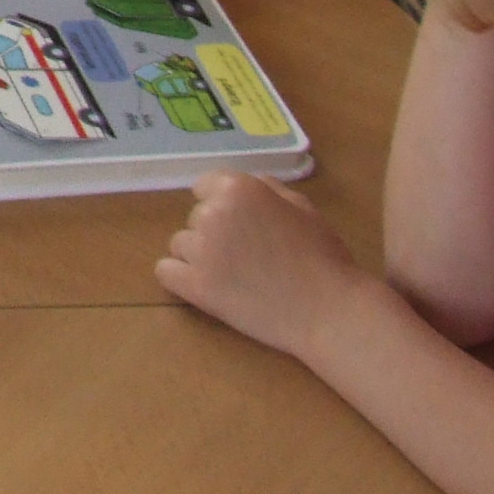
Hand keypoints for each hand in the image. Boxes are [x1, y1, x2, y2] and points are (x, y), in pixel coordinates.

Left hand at [159, 171, 377, 364]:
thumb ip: (269, 190)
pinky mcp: (196, 286)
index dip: (222, 205)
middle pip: (195, 217)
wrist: (328, 309)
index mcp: (239, 189)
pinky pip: (165, 271)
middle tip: (247, 255)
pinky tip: (204, 286)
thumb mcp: (303, 208)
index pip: (205, 186)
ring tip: (233, 275)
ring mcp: (202, 250)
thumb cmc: (323, 257)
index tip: (239, 225)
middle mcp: (214, 213)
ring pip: (180, 244)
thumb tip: (249, 184)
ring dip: (199, 256)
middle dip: (215, 232)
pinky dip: (179, 277)